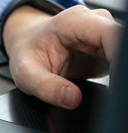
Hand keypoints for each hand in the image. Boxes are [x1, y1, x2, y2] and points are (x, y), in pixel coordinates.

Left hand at [3, 5, 121, 108]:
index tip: (116, 82)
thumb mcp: (26, 75)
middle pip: (121, 44)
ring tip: (109, 92)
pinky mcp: (105, 49)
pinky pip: (119, 61)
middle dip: (119, 70)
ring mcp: (101, 35)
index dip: (119, 59)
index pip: (110, 34)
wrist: (26, 45)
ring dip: (118, 74)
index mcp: (73, 23)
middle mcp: (92, 23)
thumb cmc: (26, 54)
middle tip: (113, 93)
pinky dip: (116, 76)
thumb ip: (47, 88)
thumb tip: (72, 99)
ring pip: (121, 53)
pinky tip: (108, 88)